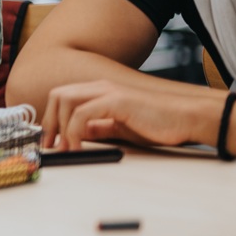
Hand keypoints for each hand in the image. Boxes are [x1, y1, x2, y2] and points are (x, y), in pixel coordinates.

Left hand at [42, 79, 220, 150]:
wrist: (186, 119)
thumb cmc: (157, 124)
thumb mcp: (120, 128)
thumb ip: (99, 128)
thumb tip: (78, 135)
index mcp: (99, 91)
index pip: (62, 97)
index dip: (50, 118)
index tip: (49, 141)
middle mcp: (100, 87)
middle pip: (58, 96)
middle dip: (48, 121)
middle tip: (50, 146)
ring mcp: (108, 91)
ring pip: (66, 101)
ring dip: (59, 127)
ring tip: (64, 149)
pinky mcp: (117, 100)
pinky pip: (83, 113)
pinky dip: (74, 131)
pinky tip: (78, 147)